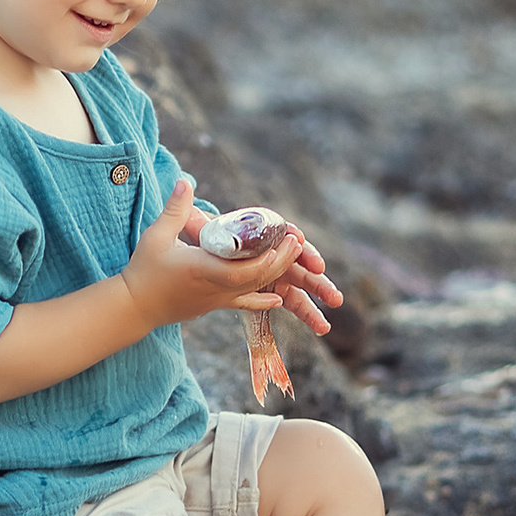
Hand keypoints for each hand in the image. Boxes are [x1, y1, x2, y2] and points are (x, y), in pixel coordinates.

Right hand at [123, 180, 308, 330]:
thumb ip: (175, 209)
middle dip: (281, 261)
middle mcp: (215, 288)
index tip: (284, 240)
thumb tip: (185, 181)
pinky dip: (262, 301)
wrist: (135, 307)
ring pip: (254, 290)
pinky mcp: (213, 305)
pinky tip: (278, 300)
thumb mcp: (157, 236)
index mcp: (204, 269)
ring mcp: (216, 299)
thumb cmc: (144, 270)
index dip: (270, 258)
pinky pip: (243, 304)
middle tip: (296, 242)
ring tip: (292, 257)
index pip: (246, 269)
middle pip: (258, 278)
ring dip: (275, 274)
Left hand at [175, 203, 342, 335]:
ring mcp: (273, 271)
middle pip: (298, 263)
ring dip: (316, 301)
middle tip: (333, 297)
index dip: (297, 244)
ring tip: (326, 324)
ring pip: (299, 286)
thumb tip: (182, 188)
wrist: (193, 256)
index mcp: (259, 233)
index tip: (305, 251)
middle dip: (317, 280)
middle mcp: (271, 251)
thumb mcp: (190, 229)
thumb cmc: (195, 239)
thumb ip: (189, 214)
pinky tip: (321, 327)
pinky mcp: (270, 287)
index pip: (284, 235)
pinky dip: (306, 312)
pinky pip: (291, 301)